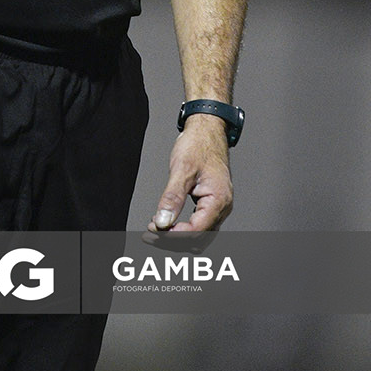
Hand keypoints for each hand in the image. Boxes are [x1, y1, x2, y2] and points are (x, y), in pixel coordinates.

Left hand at [148, 115, 232, 232]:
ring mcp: (218, 207)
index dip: (173, 236)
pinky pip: (199, 226)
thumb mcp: (181, 169)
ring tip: (154, 231)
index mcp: (218, 200)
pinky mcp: (211, 204)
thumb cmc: (198, 145)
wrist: (207, 129)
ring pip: (199, 236)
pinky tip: (166, 223)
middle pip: (198, 239)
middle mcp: (222, 207)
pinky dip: (182, 229)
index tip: (154, 231)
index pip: (196, 231)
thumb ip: (172, 198)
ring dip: (176, 237)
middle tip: (149, 235)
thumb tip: (162, 222)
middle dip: (172, 241)